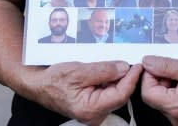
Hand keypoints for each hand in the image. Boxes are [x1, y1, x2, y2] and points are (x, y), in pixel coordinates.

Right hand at [26, 61, 141, 125]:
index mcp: (90, 109)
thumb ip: (104, 70)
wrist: (40, 84)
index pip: (120, 94)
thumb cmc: (54, 79)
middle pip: (119, 95)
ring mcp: (94, 112)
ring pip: (115, 94)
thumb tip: (124, 68)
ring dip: (118, 79)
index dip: (131, 79)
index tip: (138, 66)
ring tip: (117, 64)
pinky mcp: (93, 107)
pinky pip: (108, 94)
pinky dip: (110, 82)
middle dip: (126, 78)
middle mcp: (94, 115)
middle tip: (130, 61)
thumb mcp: (79, 70)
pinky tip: (108, 71)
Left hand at [140, 56, 177, 124]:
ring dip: (170, 86)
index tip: (156, 65)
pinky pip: (175, 106)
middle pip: (155, 97)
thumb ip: (165, 66)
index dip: (149, 76)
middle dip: (161, 80)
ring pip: (165, 100)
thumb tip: (147, 62)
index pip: (147, 92)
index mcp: (176, 108)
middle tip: (176, 69)